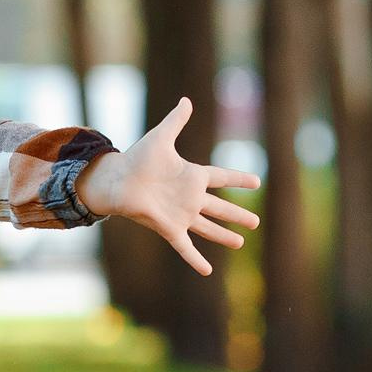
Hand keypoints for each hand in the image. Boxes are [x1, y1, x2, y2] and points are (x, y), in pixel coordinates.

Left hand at [76, 99, 260, 275]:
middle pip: (219, 207)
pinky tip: (207, 272)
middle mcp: (189, 198)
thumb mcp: (161, 137)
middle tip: (255, 221)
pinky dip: (195, 259)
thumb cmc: (137, 158)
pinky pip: (185, 246)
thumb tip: (187, 100)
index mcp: (191, 176)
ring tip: (240, 242)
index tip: (256, 181)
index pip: (221, 177)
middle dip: (237, 215)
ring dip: (223, 235)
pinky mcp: (168, 227)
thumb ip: (176, 121)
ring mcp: (180, 214)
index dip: (238, 179)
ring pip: (207, 227)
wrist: (115, 179)